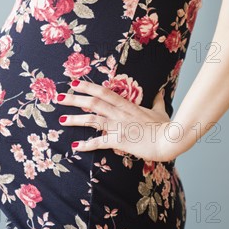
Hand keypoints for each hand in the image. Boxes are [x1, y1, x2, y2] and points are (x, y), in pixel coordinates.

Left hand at [56, 79, 175, 162]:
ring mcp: (118, 126)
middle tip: (59, 97)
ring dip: (76, 119)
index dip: (88, 86)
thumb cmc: (166, 127)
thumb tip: (160, 91)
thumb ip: (157, 100)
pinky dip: (86, 145)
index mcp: (127, 105)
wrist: (169, 141)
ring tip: (62, 120)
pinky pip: (99, 143)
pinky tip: (75, 146)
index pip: (104, 91)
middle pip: (93, 103)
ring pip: (92, 120)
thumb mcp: (160, 110)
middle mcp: (119, 113)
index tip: (75, 82)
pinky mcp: (119, 141)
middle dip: (75, 99)